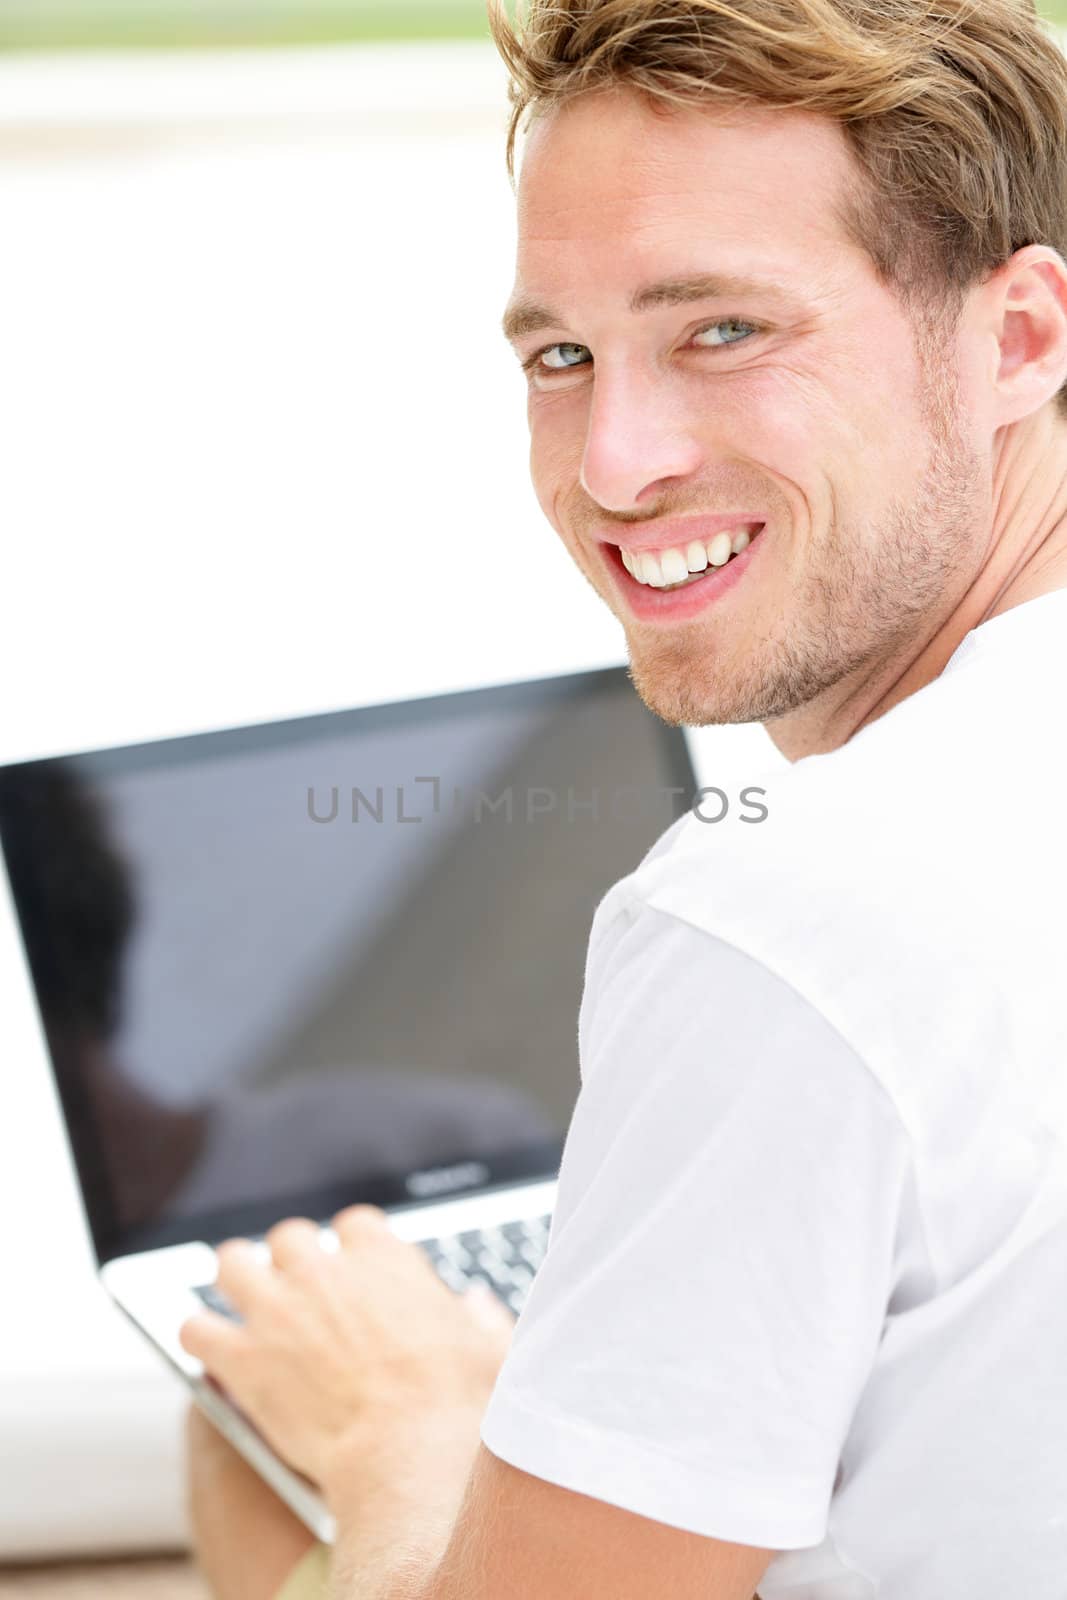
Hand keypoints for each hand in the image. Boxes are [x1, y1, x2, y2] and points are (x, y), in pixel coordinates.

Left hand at [178, 1206, 515, 1509]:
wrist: (408, 1458)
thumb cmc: (459, 1408)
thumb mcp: (490, 1350)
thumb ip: (480, 1320)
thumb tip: (477, 1307)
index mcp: (383, 1259)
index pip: (354, 1224)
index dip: (350, 1247)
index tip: (351, 1267)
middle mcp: (324, 1271)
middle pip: (288, 1237)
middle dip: (289, 1259)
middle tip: (293, 1288)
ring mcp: (277, 1311)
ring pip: (232, 1264)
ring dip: (235, 1278)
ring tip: (238, 1296)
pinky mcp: (242, 1360)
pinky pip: (196, 1328)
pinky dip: (199, 1335)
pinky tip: (207, 1346)